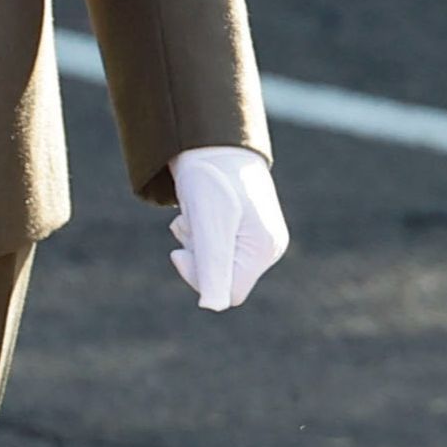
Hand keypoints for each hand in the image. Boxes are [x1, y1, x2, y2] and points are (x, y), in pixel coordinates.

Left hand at [169, 146, 289, 310]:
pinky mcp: (247, 226)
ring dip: (195, 242)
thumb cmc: (210, 179)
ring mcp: (259, 236)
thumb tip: (212, 306)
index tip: (179, 252)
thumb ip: (212, 267)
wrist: (211, 139)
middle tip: (187, 223)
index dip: (199, 278)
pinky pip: (218, 246)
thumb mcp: (207, 226)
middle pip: (222, 277)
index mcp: (264, 249)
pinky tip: (194, 211)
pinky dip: (200, 233)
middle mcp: (268, 246)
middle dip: (197, 256)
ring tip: (190, 213)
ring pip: (216, 261)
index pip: (228, 293)